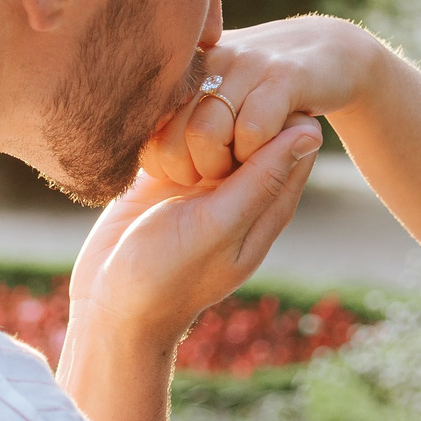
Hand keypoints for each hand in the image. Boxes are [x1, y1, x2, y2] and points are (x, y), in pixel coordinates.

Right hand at [64, 119, 324, 355]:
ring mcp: (204, 178)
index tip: (237, 139)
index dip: (270, 119)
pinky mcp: (169, 172)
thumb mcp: (217, 227)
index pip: (295, 133)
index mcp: (269, 200)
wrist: (110, 303)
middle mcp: (241, 185)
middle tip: (200, 158)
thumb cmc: (167, 275)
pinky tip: (150, 170)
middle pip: (251, 118)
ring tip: (173, 173)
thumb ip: (261, 180)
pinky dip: (162, 136)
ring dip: (187, 128)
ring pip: (210, 119)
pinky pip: (173, 131)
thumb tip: (311, 132)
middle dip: (226, 119)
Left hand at [143, 15, 382, 186]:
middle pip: (171, 135)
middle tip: (212, 175)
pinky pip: (253, 130)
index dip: (158, 159)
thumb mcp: (215, 90)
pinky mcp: (285, 77)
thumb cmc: (263, 86)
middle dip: (189, 171)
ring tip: (236, 167)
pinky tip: (265, 153)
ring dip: (220, 167)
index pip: (144, 124)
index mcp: (185, 68)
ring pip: (206, 133)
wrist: (329, 53)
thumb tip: (130, 140)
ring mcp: (246, 65)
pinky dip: (254, 155)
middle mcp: (209, 60)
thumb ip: (177, 110)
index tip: (181, 170)